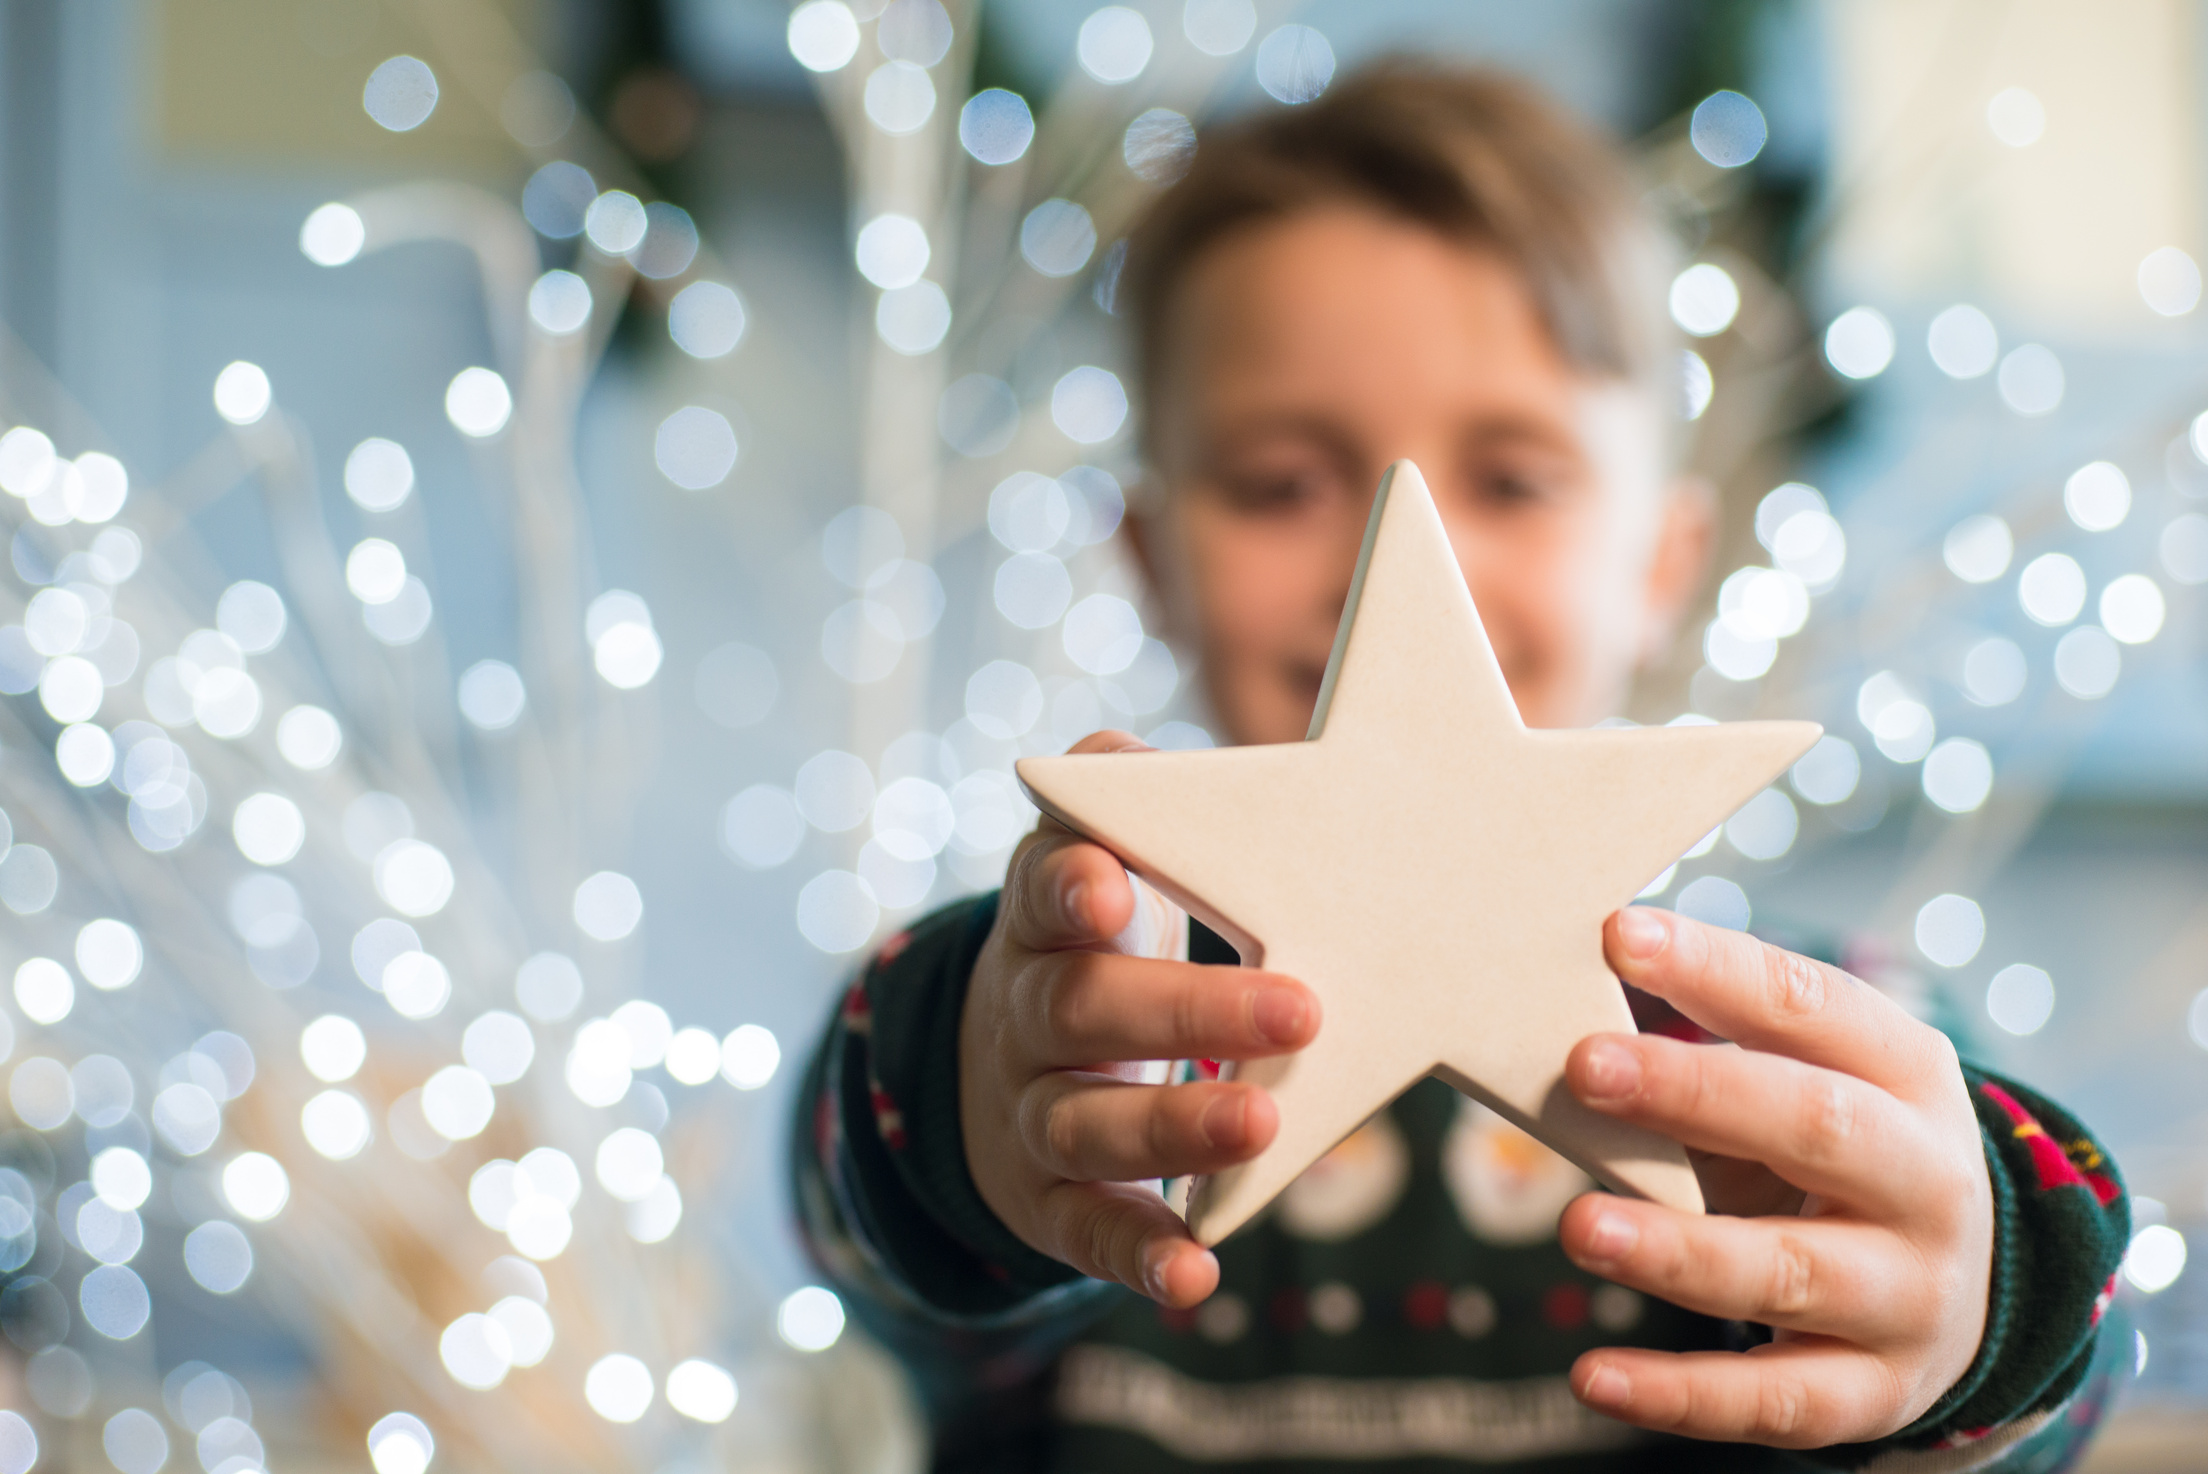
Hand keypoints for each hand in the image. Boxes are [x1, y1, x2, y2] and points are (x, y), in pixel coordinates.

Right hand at [959, 731, 1321, 1307]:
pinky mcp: (1046, 1197)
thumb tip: (1133, 751)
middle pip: (1080, 1009)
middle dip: (1185, 1011)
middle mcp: (1025, 1010)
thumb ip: (1126, 799)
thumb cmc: (1098, 938)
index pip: (1040, 889)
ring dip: (1172, 1130)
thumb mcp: (1102, 859)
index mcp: (1046, 915)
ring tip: (1259, 1127)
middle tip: (1301, 1009)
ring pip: (1083, 1122)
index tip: (1108, 885)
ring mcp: (1030, 1108)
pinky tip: (1196, 1274)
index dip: (1068, 886)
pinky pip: (1084, 1229)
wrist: (1003, 1059)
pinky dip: (1137, 1253)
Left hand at [1558, 906, 1993, 1447]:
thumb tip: (1563, 1006)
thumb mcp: (1812, 1077)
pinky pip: (1776, 1401)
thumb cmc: (1838, 1148)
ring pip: (1791, 1270)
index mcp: (1905, 1072)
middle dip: (1696, 1095)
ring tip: (1580, 1226)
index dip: (1713, 969)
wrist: (1969, 1285)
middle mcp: (1924, 1180)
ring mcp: (1908, 1293)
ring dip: (1678, 1250)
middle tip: (1583, 1066)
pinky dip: (1681, 1395)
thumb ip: (1709, 1046)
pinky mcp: (1875, 1390)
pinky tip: (1594, 1378)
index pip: (1809, 1004)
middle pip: (1816, 1125)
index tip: (1615, 935)